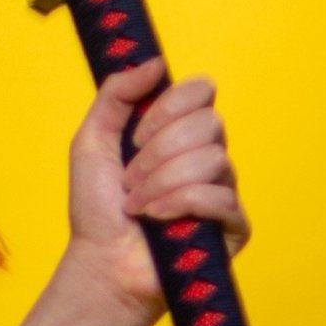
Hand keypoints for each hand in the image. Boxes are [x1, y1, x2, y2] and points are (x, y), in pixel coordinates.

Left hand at [63, 55, 248, 319]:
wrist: (101, 263)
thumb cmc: (96, 208)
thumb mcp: (92, 140)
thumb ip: (117, 94)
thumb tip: (156, 62)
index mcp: (179, 131)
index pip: (202, 90)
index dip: (170, 107)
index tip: (136, 136)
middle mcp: (206, 155)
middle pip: (209, 123)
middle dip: (159, 152)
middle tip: (130, 178)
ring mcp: (223, 189)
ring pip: (213, 160)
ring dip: (161, 183)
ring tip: (136, 205)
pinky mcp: (233, 225)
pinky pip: (220, 197)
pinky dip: (179, 205)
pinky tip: (155, 219)